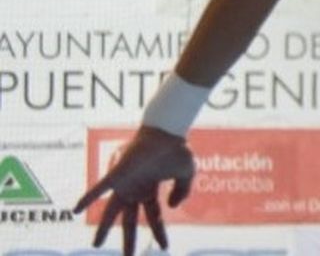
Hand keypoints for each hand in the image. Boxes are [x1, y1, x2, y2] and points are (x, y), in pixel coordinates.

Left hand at [75, 126, 194, 255]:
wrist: (166, 132)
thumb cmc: (176, 149)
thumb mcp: (187, 174)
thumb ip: (183, 191)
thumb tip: (172, 208)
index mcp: (150, 190)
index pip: (154, 217)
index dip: (159, 232)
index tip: (164, 247)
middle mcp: (135, 190)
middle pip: (130, 220)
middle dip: (128, 239)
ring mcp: (125, 184)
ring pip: (111, 211)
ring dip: (103, 228)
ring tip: (96, 245)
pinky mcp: (117, 175)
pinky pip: (99, 189)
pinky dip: (88, 199)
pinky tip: (76, 210)